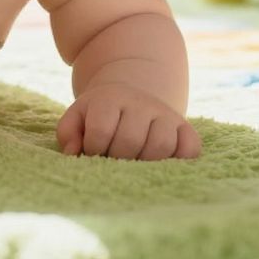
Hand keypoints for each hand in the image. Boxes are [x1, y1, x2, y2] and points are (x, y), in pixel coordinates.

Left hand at [56, 82, 200, 160]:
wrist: (131, 94)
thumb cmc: (99, 114)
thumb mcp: (77, 116)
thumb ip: (68, 133)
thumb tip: (74, 154)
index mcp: (110, 99)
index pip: (101, 131)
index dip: (93, 150)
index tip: (92, 155)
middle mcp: (141, 103)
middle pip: (131, 140)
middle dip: (118, 159)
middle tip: (113, 161)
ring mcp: (165, 114)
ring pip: (162, 145)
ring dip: (146, 163)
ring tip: (135, 164)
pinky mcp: (185, 127)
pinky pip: (191, 147)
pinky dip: (181, 160)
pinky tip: (164, 163)